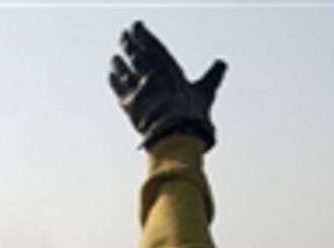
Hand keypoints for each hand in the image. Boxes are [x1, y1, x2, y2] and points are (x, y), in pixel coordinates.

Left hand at [109, 21, 227, 149]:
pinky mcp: (128, 103)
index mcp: (169, 68)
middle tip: (124, 35)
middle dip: (128, 42)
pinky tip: (111, 74)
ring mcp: (137, 88)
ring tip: (115, 58)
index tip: (137, 27)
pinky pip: (116, 87)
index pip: (152, 46)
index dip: (143, 35)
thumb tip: (222, 64)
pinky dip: (113, 79)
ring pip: (122, 68)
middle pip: (134, 53)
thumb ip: (212, 76)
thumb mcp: (206, 92)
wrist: (176, 134)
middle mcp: (150, 74)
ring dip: (118, 62)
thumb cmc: (192, 115)